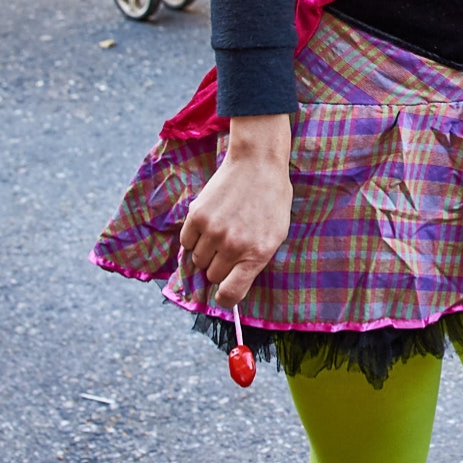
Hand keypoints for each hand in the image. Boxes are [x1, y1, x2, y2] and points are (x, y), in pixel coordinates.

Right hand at [178, 114, 293, 306]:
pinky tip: (208, 225)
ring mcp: (213, 231)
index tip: (223, 294)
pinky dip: (194, 239)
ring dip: (206, 253)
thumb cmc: (272, 200)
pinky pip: (185, 243)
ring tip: (221, 233)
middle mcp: (233, 246)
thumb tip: (233, 287)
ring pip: (198, 260)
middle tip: (230, 249)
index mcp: (256, 254)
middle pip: (213, 276)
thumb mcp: (276, 235)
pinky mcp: (196, 216)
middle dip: (220, 267)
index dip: (225, 298)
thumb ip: (255, 262)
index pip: (230, 294)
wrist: (258, 163)